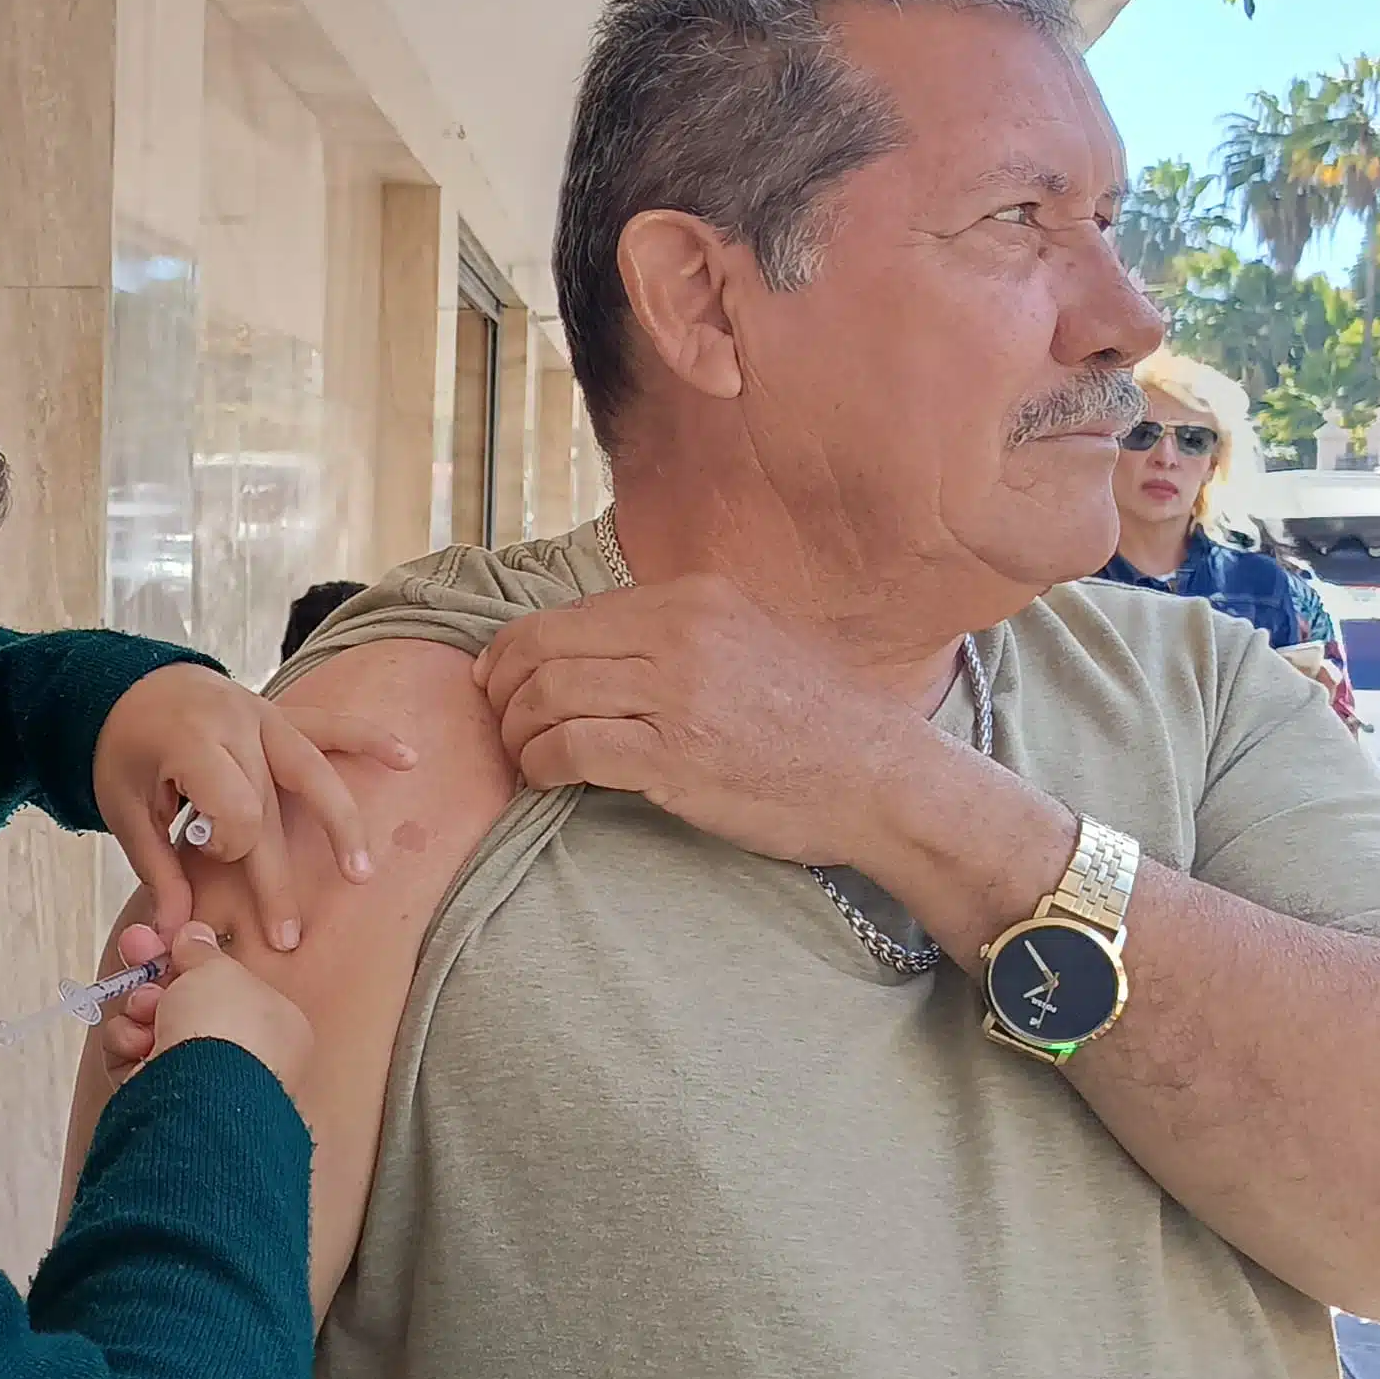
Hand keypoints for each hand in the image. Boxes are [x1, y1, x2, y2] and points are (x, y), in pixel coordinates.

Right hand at [95, 920, 310, 1094]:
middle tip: (132, 947)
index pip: (225, 984)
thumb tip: (195, 936)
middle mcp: (240, 1056)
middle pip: (184, 1002)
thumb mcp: (218, 969)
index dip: (191, 956)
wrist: (199, 1096)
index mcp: (274, 1025)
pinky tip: (134, 1043)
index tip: (164, 936)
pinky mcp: (162, 1100)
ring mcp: (200, 1081)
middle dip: (153, 976)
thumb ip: (202, 951)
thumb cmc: (225, 1027)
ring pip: (154, 1027)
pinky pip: (135, 1059)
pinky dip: (127, 1045)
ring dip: (140, 1009)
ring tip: (144, 1011)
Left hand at [96, 665, 412, 949]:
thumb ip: (156, 868)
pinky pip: (330, 725)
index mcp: (192, 744)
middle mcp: (235, 725)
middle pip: (271, 809)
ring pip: (314, 772)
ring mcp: (262, 715)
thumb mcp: (124, 808)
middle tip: (287, 938)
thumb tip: (176, 934)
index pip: (235, 809)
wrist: (124, 682)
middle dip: (277, 878)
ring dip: (340, 824)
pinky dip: (368, 739)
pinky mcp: (279, 712)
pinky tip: (406, 759)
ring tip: (361, 872)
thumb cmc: (122, 750)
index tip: (206, 851)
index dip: (226, 845)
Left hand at [472, 573, 941, 867]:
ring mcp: (677, 696)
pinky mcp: (675, 758)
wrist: (881, 777)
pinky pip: (570, 750)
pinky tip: (546, 780)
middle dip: (503, 689)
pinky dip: (541, 766)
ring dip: (517, 733)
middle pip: (542, 650)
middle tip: (497, 721)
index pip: (565, 614)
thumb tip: (595, 641)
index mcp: (692, 598)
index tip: (500, 680)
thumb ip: (678, 629)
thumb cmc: (817, 717)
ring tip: (522, 756)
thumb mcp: (748, 635)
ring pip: (546, 698)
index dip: (514, 650)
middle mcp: (680, 635)